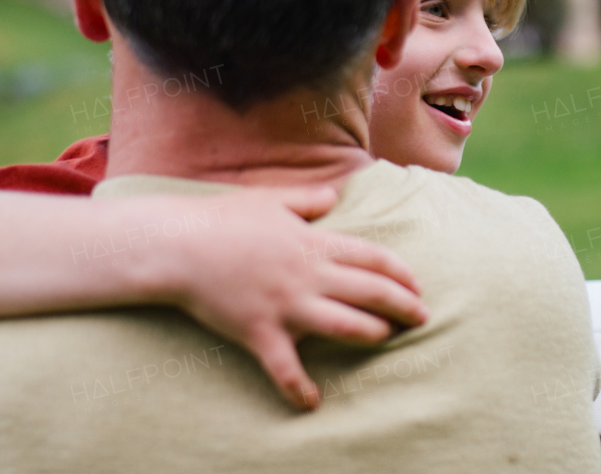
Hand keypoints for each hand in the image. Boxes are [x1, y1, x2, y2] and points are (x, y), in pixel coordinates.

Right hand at [154, 187, 426, 409]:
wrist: (178, 246)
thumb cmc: (224, 219)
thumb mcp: (272, 199)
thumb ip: (308, 199)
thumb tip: (333, 197)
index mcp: (314, 242)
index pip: (373, 258)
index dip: (401, 273)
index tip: (416, 284)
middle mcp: (308, 275)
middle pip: (371, 292)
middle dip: (403, 306)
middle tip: (422, 317)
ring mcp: (286, 305)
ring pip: (345, 326)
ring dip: (373, 335)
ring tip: (386, 338)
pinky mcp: (260, 332)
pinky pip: (285, 368)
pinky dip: (299, 389)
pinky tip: (313, 402)